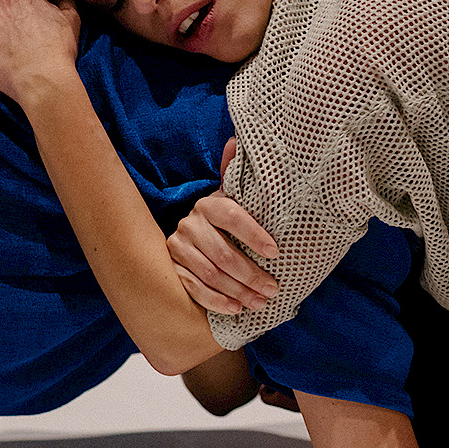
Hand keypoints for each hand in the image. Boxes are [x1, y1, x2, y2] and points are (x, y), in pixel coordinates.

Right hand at [168, 138, 279, 313]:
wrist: (193, 239)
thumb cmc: (224, 220)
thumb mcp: (232, 197)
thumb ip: (236, 174)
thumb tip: (236, 139)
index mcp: (208, 204)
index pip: (231, 216)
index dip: (253, 234)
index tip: (276, 252)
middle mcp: (189, 224)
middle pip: (222, 253)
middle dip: (251, 274)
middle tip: (273, 288)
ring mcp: (178, 248)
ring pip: (211, 274)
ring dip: (239, 291)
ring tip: (261, 302)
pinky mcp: (173, 268)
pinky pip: (194, 288)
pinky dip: (217, 301)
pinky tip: (236, 309)